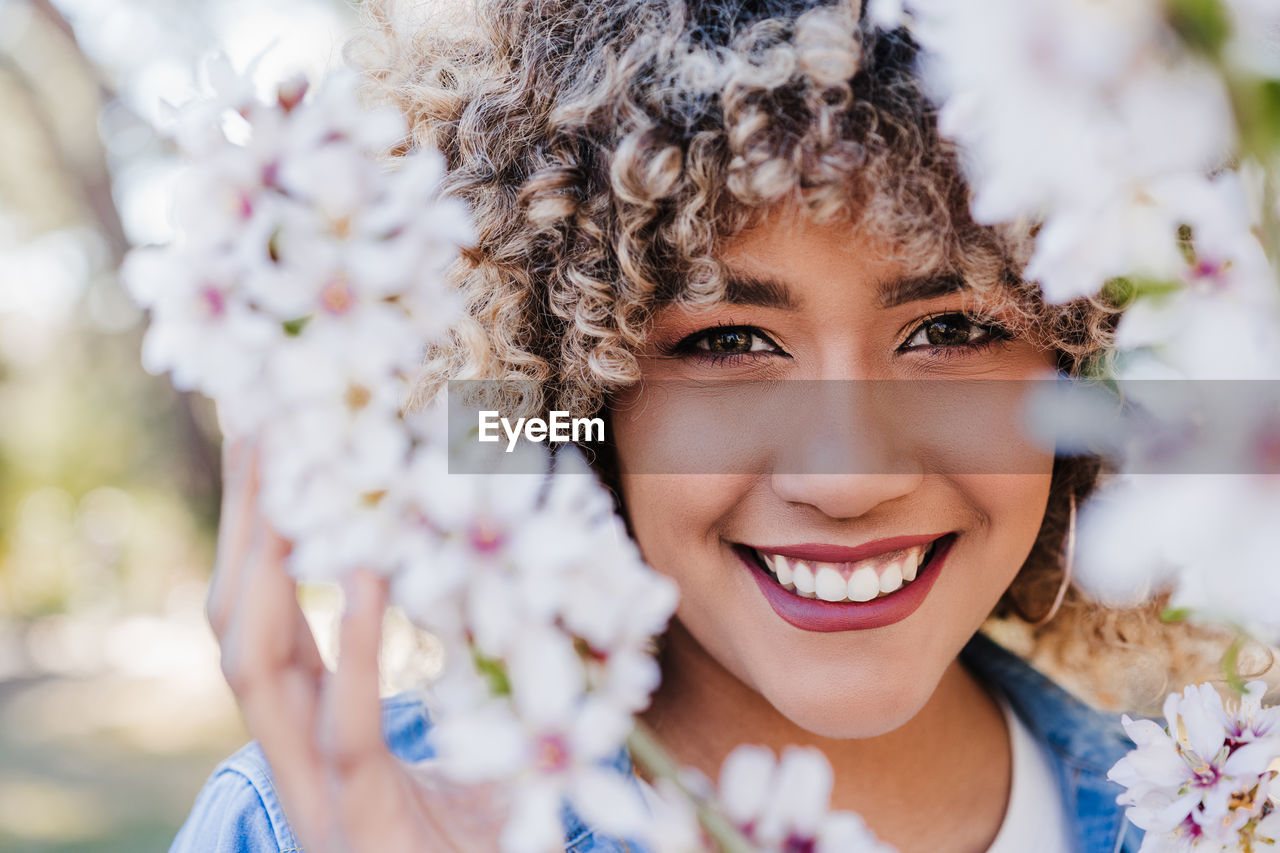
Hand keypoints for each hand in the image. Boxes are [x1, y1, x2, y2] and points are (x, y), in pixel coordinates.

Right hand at [207, 439, 508, 851]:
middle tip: (260, 423)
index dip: (255, 528)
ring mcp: (321, 791)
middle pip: (239, 620)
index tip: (267, 440)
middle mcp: (300, 751)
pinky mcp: (361, 824)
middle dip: (243, 523)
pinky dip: (355, 643)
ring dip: (267, 567)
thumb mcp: (485, 726)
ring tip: (293, 476)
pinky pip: (345, 725)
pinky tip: (366, 572)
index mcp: (315, 725)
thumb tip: (521, 562)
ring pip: (258, 668)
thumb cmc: (492, 828)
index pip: (263, 611)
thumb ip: (487, 653)